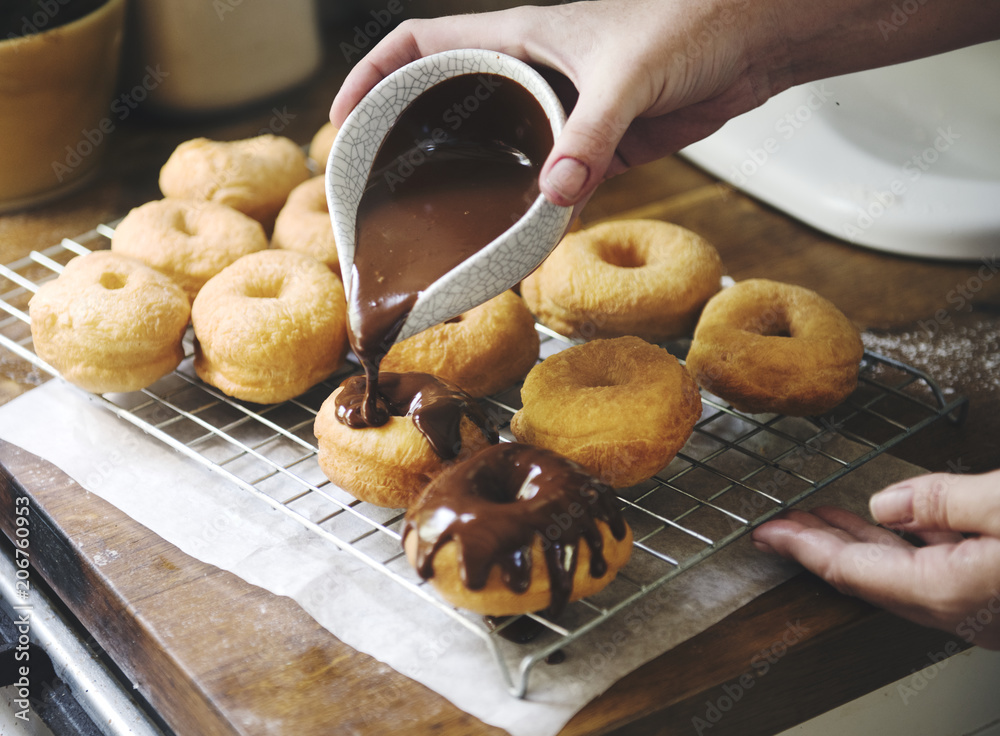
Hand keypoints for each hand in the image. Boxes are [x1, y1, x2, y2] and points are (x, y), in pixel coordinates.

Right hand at [331, 0, 999, 209]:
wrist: (753, 40)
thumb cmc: (691, 25)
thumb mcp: (630, 76)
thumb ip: (591, 135)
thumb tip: (555, 196)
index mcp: (518, 37)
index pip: (421, 43)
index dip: (375, 74)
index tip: (344, 117)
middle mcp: (531, 74)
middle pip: (451, 103)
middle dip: (411, 139)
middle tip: (382, 190)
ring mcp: (562, 112)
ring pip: (499, 148)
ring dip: (473, 181)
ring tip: (440, 224)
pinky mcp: (597, 145)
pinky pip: (550, 179)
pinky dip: (532, 206)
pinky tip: (517, 234)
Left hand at [751, 470, 999, 649]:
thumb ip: (942, 501)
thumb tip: (886, 504)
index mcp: (951, 592)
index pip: (850, 570)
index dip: (802, 546)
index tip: (766, 533)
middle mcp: (964, 611)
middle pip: (869, 576)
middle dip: (820, 544)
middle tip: (783, 525)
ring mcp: (986, 609)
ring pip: (906, 573)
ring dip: (863, 542)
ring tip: (828, 520)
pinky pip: (942, 569)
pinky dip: (913, 542)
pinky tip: (907, 522)